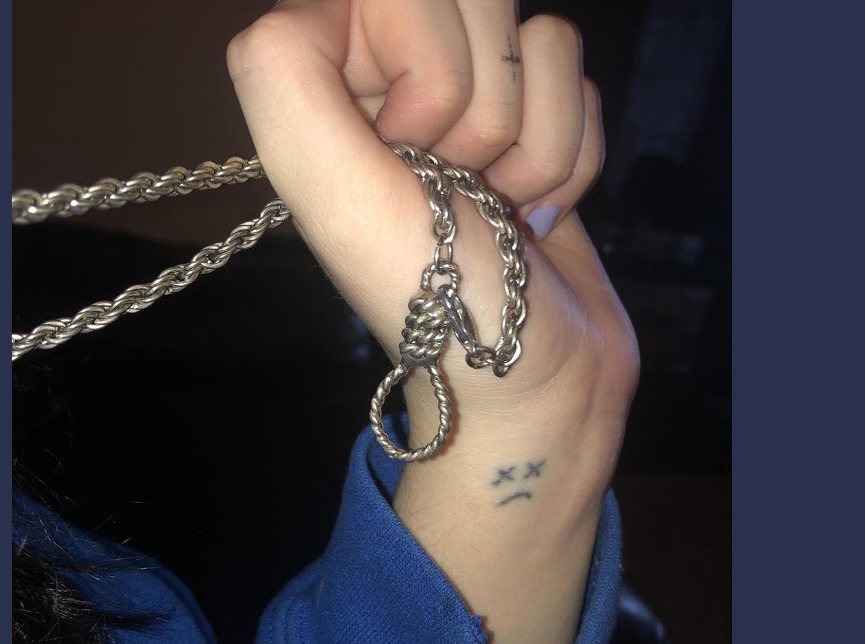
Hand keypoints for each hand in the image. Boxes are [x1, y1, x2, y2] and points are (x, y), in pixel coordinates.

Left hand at [228, 0, 637, 643]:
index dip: (424, 61)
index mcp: (327, 86)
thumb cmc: (436, 306)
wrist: (538, 384)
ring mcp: (468, 98)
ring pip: (539, 38)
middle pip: (479, 2)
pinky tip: (535, 211)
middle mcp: (390, 82)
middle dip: (487, 112)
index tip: (410, 148)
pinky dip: (571, 157)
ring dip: (535, 143)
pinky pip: (578, 80)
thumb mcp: (335, 196)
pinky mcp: (534, 120)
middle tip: (457, 186)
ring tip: (496, 207)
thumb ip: (286, 76)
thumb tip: (320, 6)